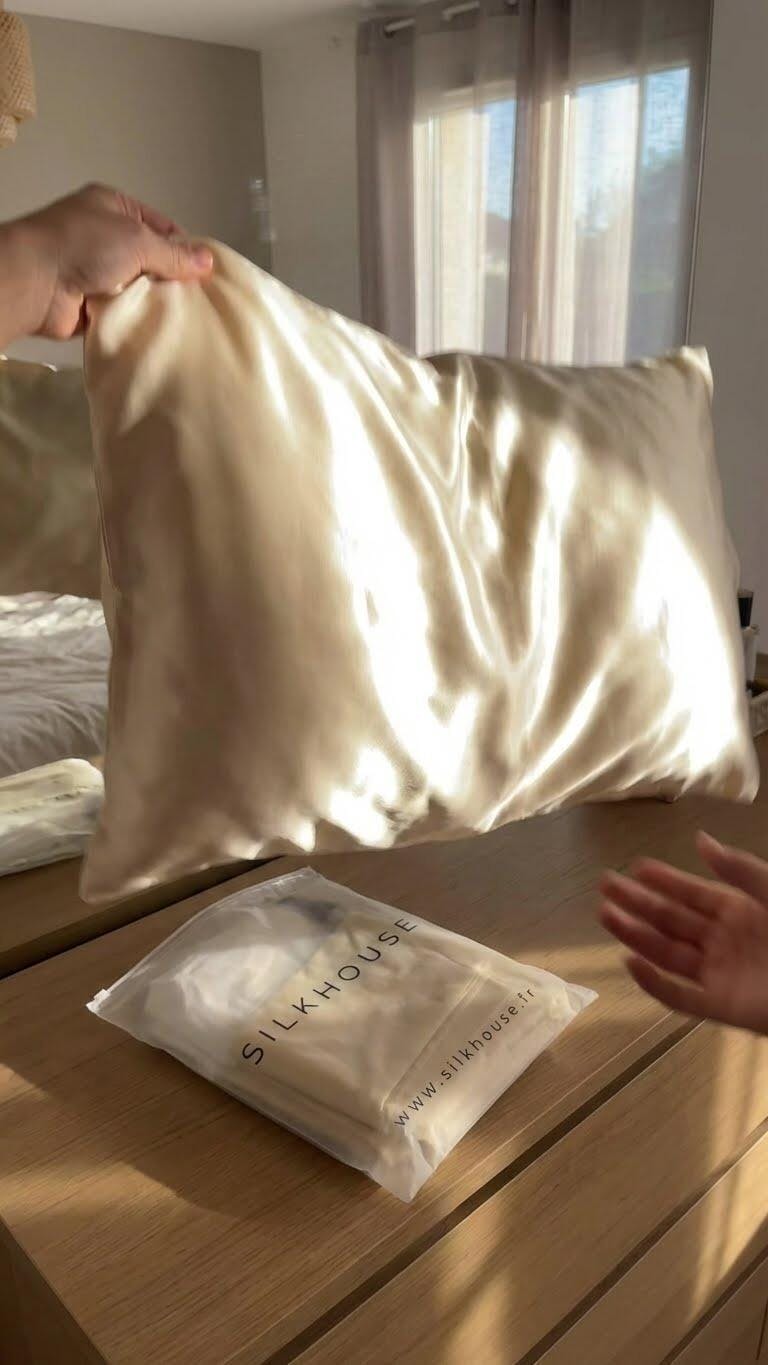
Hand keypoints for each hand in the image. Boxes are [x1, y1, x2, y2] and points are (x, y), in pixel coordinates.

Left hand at [0, 184, 212, 345]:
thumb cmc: (84, 245)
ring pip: (140, 288)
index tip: (206, 272)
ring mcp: (97, 272)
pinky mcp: (92, 303)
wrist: (36, 282)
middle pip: (152, 259)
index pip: (161, 226)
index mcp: (114, 208)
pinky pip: (124, 312)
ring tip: (186, 317)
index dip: (184, 247)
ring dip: (155, 302)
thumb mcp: (137, 240)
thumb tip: (208, 261)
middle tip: (200, 299)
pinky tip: (160, 330)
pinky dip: (138, 319)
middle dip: (172, 278)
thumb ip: (173, 254)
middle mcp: (106, 237)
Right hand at [600, 833, 767, 1034]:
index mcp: (738, 912)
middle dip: (637, 904)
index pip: (691, 893)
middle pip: (672, 921)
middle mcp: (723, 942)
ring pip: (667, 953)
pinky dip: (653, 983)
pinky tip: (630, 963)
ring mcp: (720, 975)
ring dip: (636, 935)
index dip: (664, 880)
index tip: (634, 866)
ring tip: (606, 915)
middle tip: (605, 886)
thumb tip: (701, 841)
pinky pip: (680, 997)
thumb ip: (739, 871)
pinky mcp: (721, 1007)